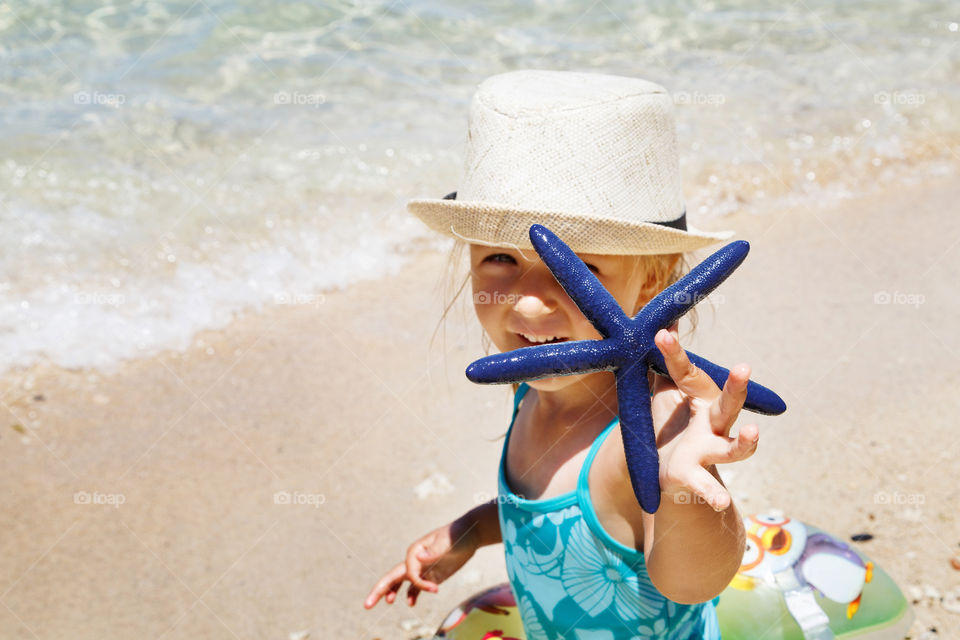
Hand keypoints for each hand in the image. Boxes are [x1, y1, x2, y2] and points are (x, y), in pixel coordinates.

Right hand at [363, 520, 477, 608]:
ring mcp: (422, 568)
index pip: (408, 573)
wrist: (470, 534)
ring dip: (392, 592)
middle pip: (392, 577)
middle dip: (379, 590)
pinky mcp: (431, 574)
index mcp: (415, 551)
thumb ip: (433, 550)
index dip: (418, 583)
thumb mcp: (448, 542)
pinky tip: (411, 603)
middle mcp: (415, 560)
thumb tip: (418, 557)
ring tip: (388, 603)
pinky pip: (416, 587)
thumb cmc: (458, 535)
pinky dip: (412, 595)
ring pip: (401, 582)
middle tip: (366, 605)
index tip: (434, 588)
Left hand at [649, 326, 758, 510]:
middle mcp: (712, 424)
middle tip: (744, 368)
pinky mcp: (693, 475)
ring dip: (745, 443)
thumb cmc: (668, 423)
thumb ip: (664, 362)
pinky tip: (719, 502)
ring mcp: (707, 451)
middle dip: (736, 387)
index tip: (661, 334)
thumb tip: (663, 321)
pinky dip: (713, 493)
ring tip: (752, 432)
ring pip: (732, 449)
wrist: (665, 472)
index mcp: (701, 398)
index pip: (688, 373)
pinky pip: (705, 485)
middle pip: (728, 404)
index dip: (675, 354)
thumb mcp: (661, 390)